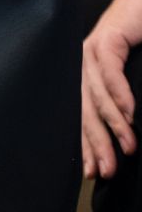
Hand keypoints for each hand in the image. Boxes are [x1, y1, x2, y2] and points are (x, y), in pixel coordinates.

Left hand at [81, 0, 141, 177]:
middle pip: (83, 109)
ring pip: (96, 94)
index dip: (86, 145)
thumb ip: (124, 105)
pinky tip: (129, 114)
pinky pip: (109, 70)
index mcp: (84, 77)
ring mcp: (91, 50)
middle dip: (96, 143)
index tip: (92, 174)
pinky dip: (119, 94)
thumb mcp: (132, 79)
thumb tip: (125, 140)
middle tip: (107, 171)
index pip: (80, 115)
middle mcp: (81, 64)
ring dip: (113, 123)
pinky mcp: (108, 38)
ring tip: (127, 147)